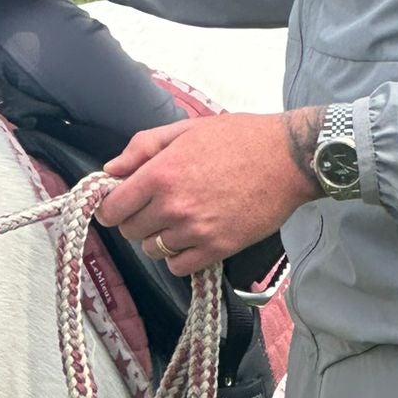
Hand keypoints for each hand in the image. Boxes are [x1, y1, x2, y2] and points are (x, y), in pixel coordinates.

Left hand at [96, 110, 321, 274]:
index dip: (110, 207)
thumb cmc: (237, 138)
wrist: (287, 158)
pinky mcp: (218, 248)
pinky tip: (188, 240)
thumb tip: (111, 169)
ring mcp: (195, 230)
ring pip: (152, 250)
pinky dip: (177, 257)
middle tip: (152, 208)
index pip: (113, 207)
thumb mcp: (185, 130)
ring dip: (157, 238)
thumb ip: (143, 147)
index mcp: (160, 174)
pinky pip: (178, 267)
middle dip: (134, 220)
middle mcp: (173, 206)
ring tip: (175, 221)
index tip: (116, 205)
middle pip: (130, 230)